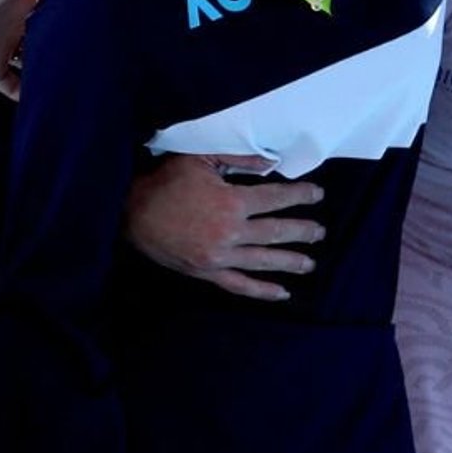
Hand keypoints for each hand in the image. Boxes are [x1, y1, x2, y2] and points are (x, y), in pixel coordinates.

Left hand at [0, 0, 102, 98]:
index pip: (58, 6)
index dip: (78, 12)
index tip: (106, 19)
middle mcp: (17, 22)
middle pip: (48, 36)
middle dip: (67, 44)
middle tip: (100, 55)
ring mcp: (4, 46)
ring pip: (33, 63)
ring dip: (50, 70)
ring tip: (80, 79)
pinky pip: (13, 86)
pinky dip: (27, 94)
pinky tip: (49, 100)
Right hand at [124, 153, 323, 301]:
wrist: (131, 212)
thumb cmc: (166, 180)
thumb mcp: (201, 159)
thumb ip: (238, 159)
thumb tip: (270, 161)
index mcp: (232, 202)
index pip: (276, 199)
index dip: (300, 196)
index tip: (316, 195)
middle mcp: (230, 232)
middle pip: (276, 232)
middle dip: (302, 231)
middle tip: (320, 232)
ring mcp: (220, 256)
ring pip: (263, 261)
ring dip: (290, 262)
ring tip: (310, 263)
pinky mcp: (207, 272)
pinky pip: (240, 285)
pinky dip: (262, 291)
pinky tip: (282, 293)